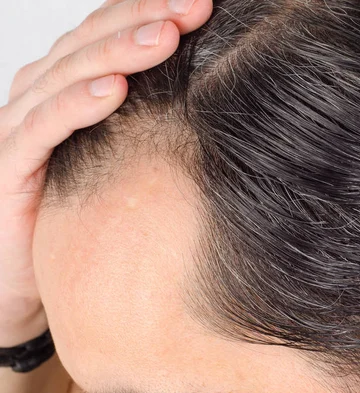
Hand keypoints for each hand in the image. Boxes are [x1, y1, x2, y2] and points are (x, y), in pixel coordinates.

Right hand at [0, 0, 212, 346]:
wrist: (28, 275)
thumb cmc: (85, 212)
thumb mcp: (125, 158)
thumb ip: (152, 122)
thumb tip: (216, 100)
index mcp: (74, 87)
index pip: (113, 34)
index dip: (155, 12)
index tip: (206, 5)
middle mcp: (46, 94)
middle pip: (95, 41)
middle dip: (146, 18)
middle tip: (196, 5)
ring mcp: (23, 125)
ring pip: (70, 74)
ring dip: (119, 51)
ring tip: (166, 35)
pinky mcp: (10, 165)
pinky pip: (42, 126)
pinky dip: (77, 104)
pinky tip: (113, 89)